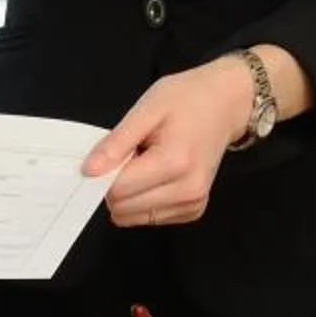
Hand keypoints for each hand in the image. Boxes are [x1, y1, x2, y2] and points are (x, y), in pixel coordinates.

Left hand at [82, 58, 255, 228]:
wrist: (227, 104)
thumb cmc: (186, 99)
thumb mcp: (147, 109)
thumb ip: (117, 142)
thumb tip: (88, 171)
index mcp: (174, 163)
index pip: (118, 190)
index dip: (104, 172)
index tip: (111, 152)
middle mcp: (187, 191)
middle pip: (123, 208)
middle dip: (116, 183)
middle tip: (132, 154)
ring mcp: (193, 204)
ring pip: (134, 217)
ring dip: (130, 193)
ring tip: (146, 162)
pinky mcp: (194, 211)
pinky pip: (150, 217)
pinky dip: (143, 199)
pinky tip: (156, 175)